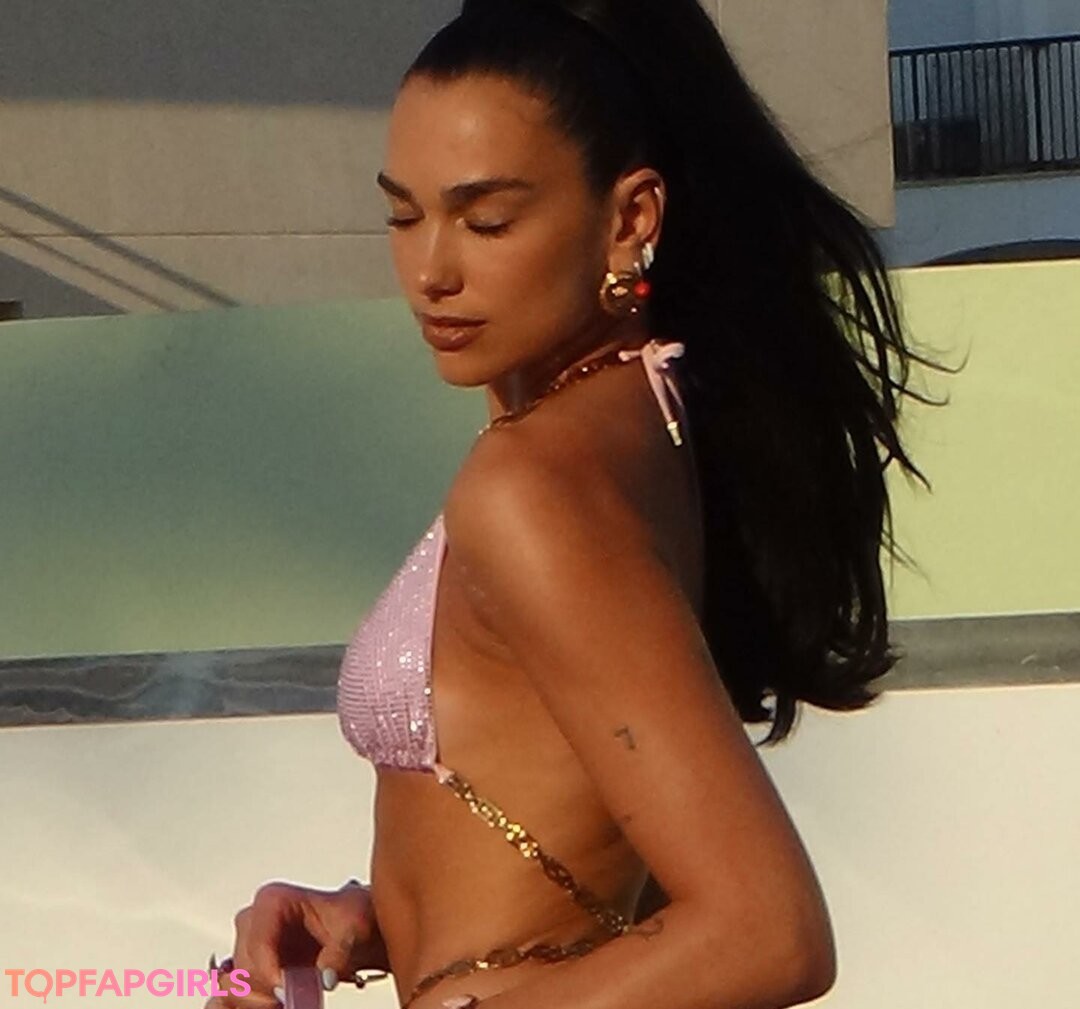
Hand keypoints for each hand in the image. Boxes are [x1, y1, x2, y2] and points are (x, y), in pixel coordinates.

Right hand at [205, 879, 388, 1008]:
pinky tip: (272, 1004)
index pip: (257, 944)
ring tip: (290, 1000)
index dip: (271, 973)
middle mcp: (253, 920)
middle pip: (244, 967)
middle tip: (296, 998)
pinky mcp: (247, 967)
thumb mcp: (354, 929)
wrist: (353, 932)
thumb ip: (338, 953)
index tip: (288, 991)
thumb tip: (324, 977)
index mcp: (273, 901)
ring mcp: (247, 945)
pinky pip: (230, 993)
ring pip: (233, 984)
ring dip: (258, 1000)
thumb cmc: (350, 919)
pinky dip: (248, 1003)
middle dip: (267, 990)